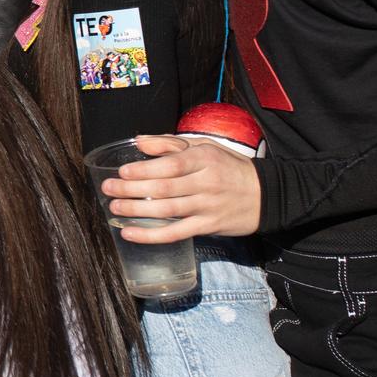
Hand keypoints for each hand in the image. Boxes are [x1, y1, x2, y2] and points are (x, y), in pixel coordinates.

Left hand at [100, 135, 260, 243]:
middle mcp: (206, 182)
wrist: (268, 195)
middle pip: (164, 187)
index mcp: (204, 159)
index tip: (122, 172)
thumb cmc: (230, 168)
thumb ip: (171, 144)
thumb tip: (139, 141)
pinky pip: (176, 233)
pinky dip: (151, 235)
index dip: (144, 169)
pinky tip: (130, 233)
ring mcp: (207, 206)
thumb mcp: (206, 147)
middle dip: (132, 189)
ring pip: (167, 210)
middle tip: (108, 189)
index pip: (171, 165)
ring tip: (115, 208)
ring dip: (137, 211)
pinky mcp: (209, 226)